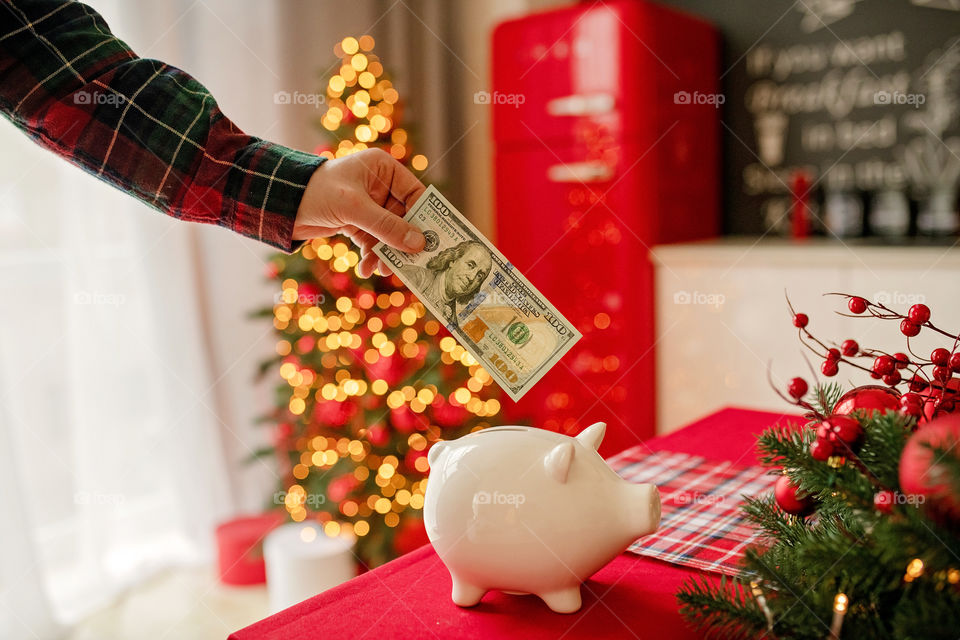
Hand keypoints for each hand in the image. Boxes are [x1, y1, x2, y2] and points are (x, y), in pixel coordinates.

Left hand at [293, 148, 425, 276]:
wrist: (282, 204)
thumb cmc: (317, 192)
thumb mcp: (354, 208)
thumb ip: (386, 225)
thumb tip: (418, 243)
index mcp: (383, 169)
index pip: (415, 194)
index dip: (425, 218)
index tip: (433, 241)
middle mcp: (380, 186)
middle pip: (404, 219)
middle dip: (403, 243)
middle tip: (410, 264)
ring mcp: (370, 206)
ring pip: (390, 234)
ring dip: (387, 253)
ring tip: (382, 270)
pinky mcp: (358, 222)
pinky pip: (374, 241)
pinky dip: (372, 255)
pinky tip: (366, 268)